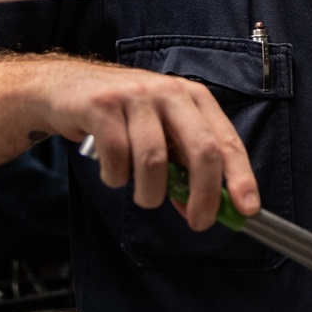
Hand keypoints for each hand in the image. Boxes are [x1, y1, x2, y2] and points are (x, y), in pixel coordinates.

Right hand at [23, 59, 259, 230]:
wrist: (64, 89)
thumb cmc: (122, 117)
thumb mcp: (161, 135)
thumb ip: (183, 169)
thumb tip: (203, 210)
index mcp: (194, 98)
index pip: (227, 141)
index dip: (241, 177)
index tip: (247, 209)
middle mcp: (170, 92)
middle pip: (201, 149)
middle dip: (204, 194)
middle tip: (199, 222)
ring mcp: (136, 96)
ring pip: (155, 160)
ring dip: (150, 192)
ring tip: (142, 195)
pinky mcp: (102, 105)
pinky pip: (117, 157)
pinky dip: (116, 177)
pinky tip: (113, 172)